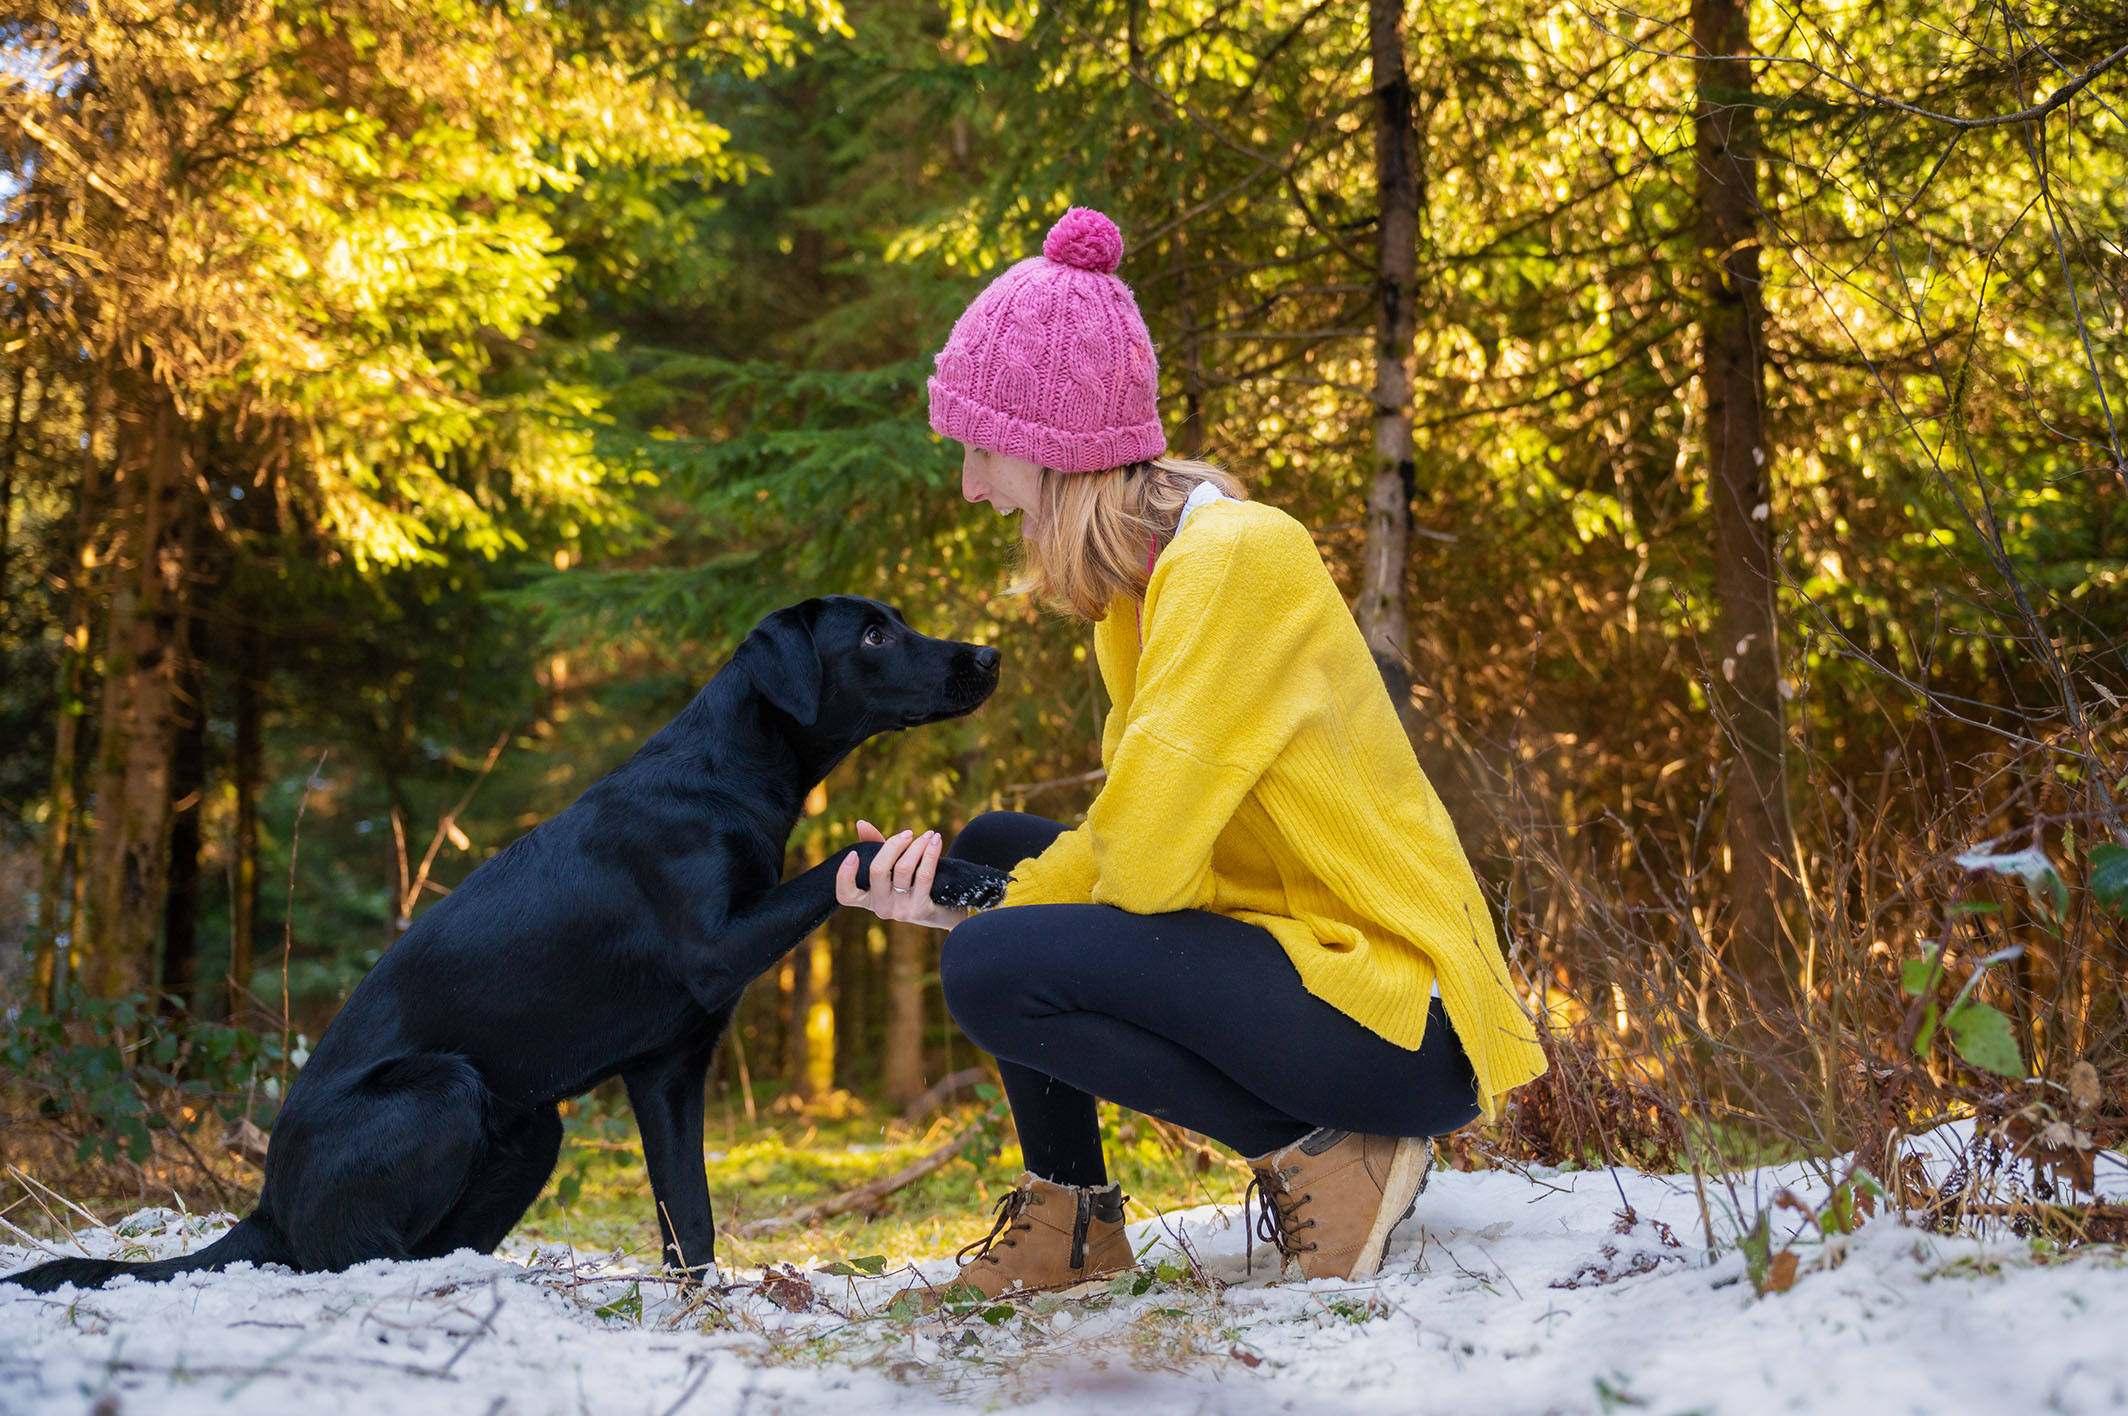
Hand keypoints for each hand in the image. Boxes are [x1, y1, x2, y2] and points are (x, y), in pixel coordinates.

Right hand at [834, 820, 970, 930]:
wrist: (944, 911)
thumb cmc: (911, 885)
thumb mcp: (892, 869)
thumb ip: (875, 848)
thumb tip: (861, 823)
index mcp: (868, 899)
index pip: (845, 895)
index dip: (844, 875)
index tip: (854, 853)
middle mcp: (881, 908)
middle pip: (878, 871)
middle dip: (893, 845)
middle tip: (908, 834)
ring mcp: (900, 911)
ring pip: (904, 869)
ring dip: (917, 846)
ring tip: (928, 834)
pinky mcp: (921, 910)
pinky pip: (924, 875)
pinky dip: (930, 853)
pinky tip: (935, 841)